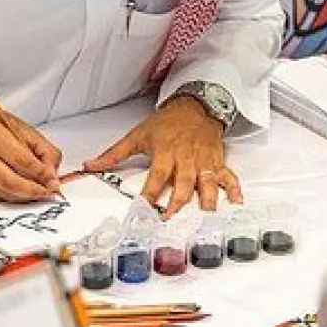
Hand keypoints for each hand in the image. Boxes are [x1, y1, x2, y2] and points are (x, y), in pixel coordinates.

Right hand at [0, 101, 61, 201]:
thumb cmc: (2, 128)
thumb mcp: (29, 132)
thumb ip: (47, 153)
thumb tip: (51, 177)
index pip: (21, 160)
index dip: (40, 173)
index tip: (53, 180)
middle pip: (9, 182)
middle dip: (32, 190)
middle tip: (47, 191)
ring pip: (5, 193)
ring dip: (26, 196)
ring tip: (40, 192)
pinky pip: (1, 195)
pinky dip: (17, 197)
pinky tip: (27, 192)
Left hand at [84, 96, 241, 216]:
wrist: (194, 105)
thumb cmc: (167, 122)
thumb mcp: (137, 135)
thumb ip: (114, 154)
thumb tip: (91, 165)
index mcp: (165, 153)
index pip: (155, 178)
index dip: (149, 195)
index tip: (142, 211)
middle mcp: (186, 159)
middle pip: (182, 185)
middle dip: (176, 205)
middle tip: (170, 221)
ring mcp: (203, 162)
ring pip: (206, 184)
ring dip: (206, 203)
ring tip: (204, 219)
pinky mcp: (216, 162)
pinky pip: (228, 177)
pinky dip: (234, 191)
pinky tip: (236, 204)